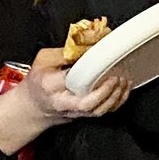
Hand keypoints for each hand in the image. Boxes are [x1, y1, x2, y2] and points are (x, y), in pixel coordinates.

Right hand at [0, 45, 131, 154]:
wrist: (35, 106)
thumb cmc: (39, 82)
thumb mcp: (43, 59)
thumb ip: (63, 51)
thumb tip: (86, 44)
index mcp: (49, 85)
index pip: (68, 79)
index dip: (85, 71)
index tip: (97, 61)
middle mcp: (63, 102)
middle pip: (87, 103)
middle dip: (105, 91)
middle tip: (115, 76)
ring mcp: (75, 112)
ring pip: (98, 111)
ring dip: (115, 96)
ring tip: (123, 81)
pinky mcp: (84, 115)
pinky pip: (104, 112)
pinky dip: (117, 102)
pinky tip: (123, 90)